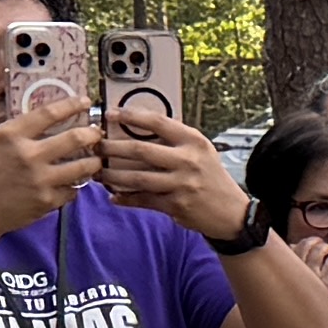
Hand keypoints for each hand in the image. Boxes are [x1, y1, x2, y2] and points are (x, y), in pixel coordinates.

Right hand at [0, 98, 97, 234]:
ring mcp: (39, 179)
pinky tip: (71, 183)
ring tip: (94, 160)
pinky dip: (74, 186)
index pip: (49, 113)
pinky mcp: (47, 201)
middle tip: (97, 134)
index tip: (86, 102)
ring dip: (93, 162)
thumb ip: (20, 130)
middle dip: (92, 134)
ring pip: (83, 166)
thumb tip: (50, 118)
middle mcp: (27, 155)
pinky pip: (73, 190)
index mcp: (11, 134)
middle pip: (75, 138)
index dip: (72, 105)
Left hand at [92, 96, 242, 235]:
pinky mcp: (176, 205)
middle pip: (140, 150)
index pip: (158, 122)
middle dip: (112, 148)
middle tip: (96, 146)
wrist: (232, 212)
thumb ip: (174, 140)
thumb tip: (137, 129)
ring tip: (98, 173)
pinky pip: (143, 200)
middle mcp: (187, 161)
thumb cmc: (211, 177)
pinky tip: (114, 196)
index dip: (131, 117)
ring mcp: (181, 184)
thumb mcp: (200, 151)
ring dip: (112, 176)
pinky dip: (125, 199)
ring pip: (137, 178)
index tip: (111, 114)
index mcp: (193, 141)